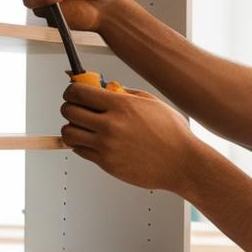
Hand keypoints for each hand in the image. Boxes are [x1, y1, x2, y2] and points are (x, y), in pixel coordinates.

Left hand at [59, 80, 206, 193]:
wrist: (182, 163)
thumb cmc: (173, 135)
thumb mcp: (152, 103)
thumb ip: (126, 93)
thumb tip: (107, 88)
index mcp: (122, 105)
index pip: (79, 92)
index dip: (72, 90)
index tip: (74, 92)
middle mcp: (111, 125)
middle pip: (68, 111)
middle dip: (69, 107)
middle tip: (76, 108)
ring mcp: (107, 146)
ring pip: (68, 133)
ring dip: (72, 128)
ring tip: (82, 127)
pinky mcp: (106, 163)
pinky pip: (80, 151)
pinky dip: (81, 145)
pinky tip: (93, 142)